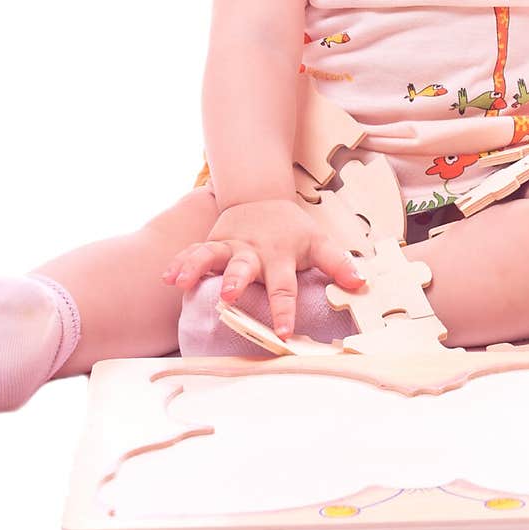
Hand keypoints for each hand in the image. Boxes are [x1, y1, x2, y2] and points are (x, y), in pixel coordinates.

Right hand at [161, 198, 366, 338]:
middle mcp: (253, 251)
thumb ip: (338, 264)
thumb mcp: (319, 242)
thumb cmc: (292, 230)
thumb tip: (361, 284)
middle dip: (237, 280)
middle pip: (244, 266)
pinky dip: (179, 263)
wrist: (260, 197)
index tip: (283, 332)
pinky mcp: (211, 242)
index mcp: (281, 255)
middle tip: (229, 295)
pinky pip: (192, 252)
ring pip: (211, 255)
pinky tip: (166, 277)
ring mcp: (229, 246)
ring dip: (197, 268)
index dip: (284, 309)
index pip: (285, 286)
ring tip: (180, 282)